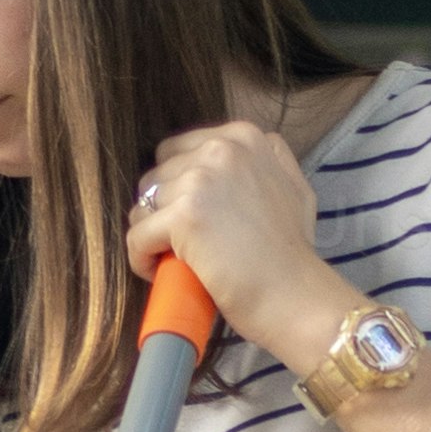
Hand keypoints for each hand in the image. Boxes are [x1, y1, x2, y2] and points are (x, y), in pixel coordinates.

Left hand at [123, 118, 354, 372]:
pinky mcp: (184, 215)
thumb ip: (266, 160)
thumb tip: (236, 151)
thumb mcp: (292, 186)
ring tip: (170, 261)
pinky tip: (157, 273)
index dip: (175, 187)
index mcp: (244, 137)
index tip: (188, 219)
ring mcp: (202, 179)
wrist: (294, 294)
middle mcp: (222, 149)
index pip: (176, 151)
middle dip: (161, 210)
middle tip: (178, 243)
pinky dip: (140, 259)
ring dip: (150, 236)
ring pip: (143, 206)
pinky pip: (137, 236)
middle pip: (156, 176)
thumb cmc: (293, 252)